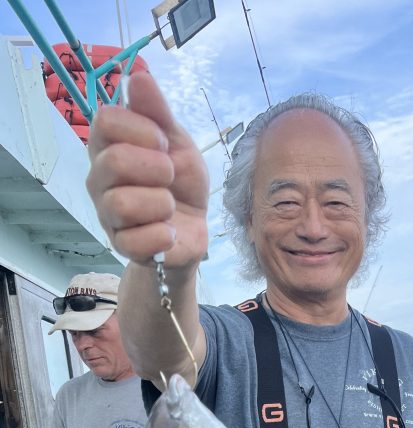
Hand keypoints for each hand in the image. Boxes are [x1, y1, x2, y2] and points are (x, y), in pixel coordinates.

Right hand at [86, 71, 208, 267]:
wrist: (192, 229)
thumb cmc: (180, 183)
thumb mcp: (178, 142)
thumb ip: (158, 112)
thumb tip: (139, 75)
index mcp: (108, 146)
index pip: (104, 120)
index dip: (140, 128)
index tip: (163, 141)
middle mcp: (99, 179)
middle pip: (113, 161)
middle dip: (156, 167)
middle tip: (170, 175)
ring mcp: (107, 214)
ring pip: (121, 203)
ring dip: (160, 203)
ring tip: (170, 206)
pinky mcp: (121, 246)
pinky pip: (135, 241)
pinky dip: (162, 235)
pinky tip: (169, 232)